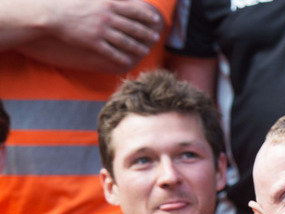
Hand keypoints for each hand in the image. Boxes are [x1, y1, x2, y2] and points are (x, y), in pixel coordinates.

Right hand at [26, 0, 163, 70]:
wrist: (53, 15)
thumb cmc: (73, 4)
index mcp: (109, 5)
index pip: (134, 11)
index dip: (147, 17)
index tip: (156, 21)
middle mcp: (107, 18)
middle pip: (133, 28)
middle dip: (146, 34)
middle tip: (155, 38)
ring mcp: (101, 31)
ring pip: (125, 41)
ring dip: (138, 47)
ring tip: (145, 50)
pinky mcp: (93, 43)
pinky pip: (111, 52)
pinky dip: (121, 57)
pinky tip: (128, 61)